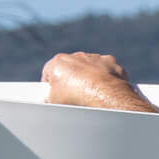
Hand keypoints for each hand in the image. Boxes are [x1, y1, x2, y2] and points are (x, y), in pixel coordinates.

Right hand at [42, 51, 158, 111]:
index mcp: (58, 62)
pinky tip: (103, 91)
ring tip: (90, 96)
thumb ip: (49, 97)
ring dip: (88, 79)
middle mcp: (76, 56)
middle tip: (72, 97)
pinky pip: (105, 70)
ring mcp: (94, 58)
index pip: (49, 72)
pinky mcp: (110, 63)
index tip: (54, 95)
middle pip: (70, 69)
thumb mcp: (54, 102)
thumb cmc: (77, 99)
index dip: (50, 85)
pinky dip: (105, 79)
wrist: (104, 97)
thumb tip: (48, 100)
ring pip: (89, 68)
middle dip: (71, 81)